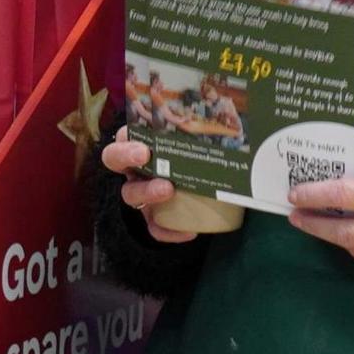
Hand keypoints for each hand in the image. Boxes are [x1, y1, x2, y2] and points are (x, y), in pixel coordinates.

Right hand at [101, 130, 200, 245]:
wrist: (206, 190)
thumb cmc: (197, 155)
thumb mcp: (198, 142)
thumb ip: (207, 131)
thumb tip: (240, 120)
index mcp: (142, 142)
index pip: (123, 134)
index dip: (127, 138)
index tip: (144, 145)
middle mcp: (134, 166)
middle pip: (113, 159)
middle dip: (126, 156)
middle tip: (144, 157)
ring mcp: (139, 191)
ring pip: (129, 193)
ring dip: (147, 191)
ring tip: (168, 190)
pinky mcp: (150, 216)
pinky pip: (152, 226)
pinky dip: (167, 231)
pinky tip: (188, 232)